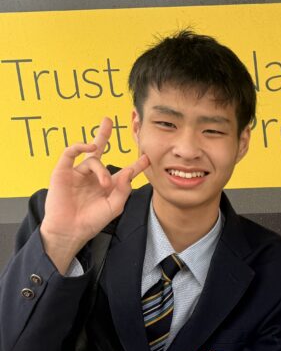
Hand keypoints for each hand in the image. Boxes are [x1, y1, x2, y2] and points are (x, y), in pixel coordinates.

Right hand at [39, 118, 150, 272]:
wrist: (70, 230)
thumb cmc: (92, 221)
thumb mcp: (114, 207)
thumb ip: (123, 189)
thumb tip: (128, 173)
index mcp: (108, 185)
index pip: (124, 171)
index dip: (136, 164)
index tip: (147, 157)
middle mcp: (92, 176)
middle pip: (99, 150)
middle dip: (103, 134)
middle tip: (108, 120)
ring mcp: (78, 173)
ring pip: (92, 159)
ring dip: (101, 170)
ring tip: (104, 184)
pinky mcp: (63, 171)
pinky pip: (70, 153)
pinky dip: (80, 147)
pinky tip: (89, 148)